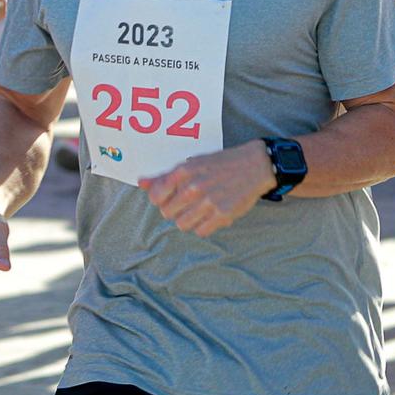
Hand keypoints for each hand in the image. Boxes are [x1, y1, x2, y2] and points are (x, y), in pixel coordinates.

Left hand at [139, 140, 273, 237]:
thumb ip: (165, 176)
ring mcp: (209, 202)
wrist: (254, 165)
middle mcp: (194, 186)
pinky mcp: (223, 214)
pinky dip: (203, 227)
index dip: (159, 200)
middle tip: (187, 203)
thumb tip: (141, 183)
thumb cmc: (221, 163)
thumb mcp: (192, 163)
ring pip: (182, 224)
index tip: (168, 198)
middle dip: (174, 210)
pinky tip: (209, 216)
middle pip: (167, 213)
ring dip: (188, 220)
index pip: (156, 196)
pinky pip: (201, 231)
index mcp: (185, 171)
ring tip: (198, 211)